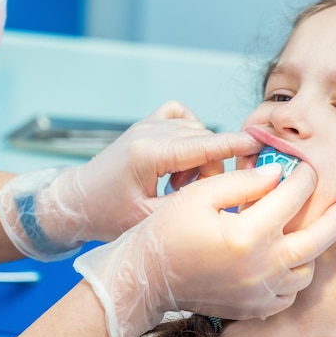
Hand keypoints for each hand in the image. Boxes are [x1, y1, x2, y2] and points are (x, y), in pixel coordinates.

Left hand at [0, 101, 261, 260]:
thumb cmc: (106, 215)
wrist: (74, 202)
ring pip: (197, 131)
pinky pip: (182, 117)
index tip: (260, 143)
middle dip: (214, 167)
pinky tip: (179, 159)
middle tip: (202, 194)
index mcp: (148, 154)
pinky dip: (190, 135)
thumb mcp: (150, 219)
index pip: (203, 145)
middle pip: (205, 139)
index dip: (235, 144)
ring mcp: (147, 123)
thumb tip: (223, 193)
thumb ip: (189, 202)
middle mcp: (149, 131)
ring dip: (201, 156)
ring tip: (179, 184)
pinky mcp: (146, 123)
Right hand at [73, 162, 335, 336]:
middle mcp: (259, 267)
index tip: (305, 167)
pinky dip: (294, 276)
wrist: (147, 277)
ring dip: (312, 247)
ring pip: (306, 269)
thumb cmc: (167, 231)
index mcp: (246, 234)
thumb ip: (243, 181)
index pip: (290, 198)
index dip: (302, 177)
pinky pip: (289, 294)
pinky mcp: (253, 307)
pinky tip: (286, 260)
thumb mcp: (199, 194)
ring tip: (309, 230)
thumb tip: (278, 173)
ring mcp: (259, 292)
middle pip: (316, 239)